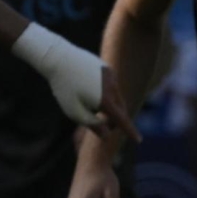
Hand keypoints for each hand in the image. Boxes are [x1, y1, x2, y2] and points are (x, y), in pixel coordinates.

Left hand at [23, 26, 141, 140]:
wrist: (57, 57)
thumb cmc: (63, 86)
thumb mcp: (73, 110)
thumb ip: (92, 125)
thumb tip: (107, 136)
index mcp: (105, 100)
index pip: (121, 120)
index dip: (130, 131)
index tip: (139, 140)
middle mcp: (112, 87)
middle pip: (120, 109)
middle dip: (114, 119)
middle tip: (100, 125)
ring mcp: (111, 76)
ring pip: (116, 96)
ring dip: (108, 104)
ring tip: (89, 102)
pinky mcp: (107, 68)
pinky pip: (111, 85)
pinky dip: (105, 91)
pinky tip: (87, 86)